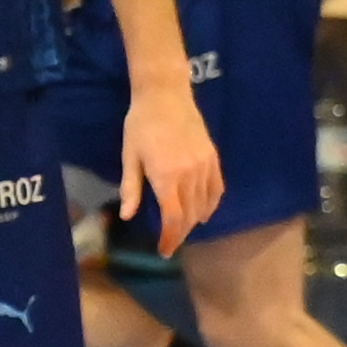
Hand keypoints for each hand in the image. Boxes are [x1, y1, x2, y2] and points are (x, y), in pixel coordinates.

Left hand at [120, 80, 222, 254]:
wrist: (166, 96)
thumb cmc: (141, 125)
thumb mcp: (129, 156)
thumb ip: (131, 187)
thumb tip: (128, 216)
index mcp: (166, 177)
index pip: (172, 218)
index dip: (169, 237)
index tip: (164, 250)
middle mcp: (190, 175)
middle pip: (190, 215)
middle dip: (180, 233)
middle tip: (170, 244)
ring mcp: (205, 166)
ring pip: (205, 204)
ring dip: (195, 221)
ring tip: (183, 229)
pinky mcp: (213, 158)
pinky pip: (217, 188)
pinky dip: (212, 204)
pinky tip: (204, 211)